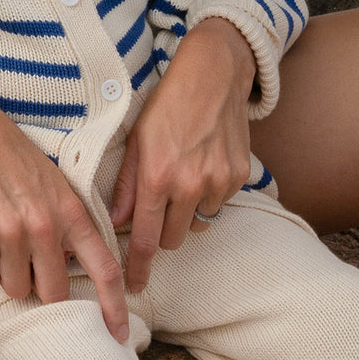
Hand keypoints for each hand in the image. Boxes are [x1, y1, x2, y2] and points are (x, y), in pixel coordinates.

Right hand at [0, 76, 128, 342]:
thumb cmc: (13, 156)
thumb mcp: (54, 184)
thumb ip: (67, 222)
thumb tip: (71, 261)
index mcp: (71, 212)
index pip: (103, 268)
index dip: (114, 306)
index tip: (118, 334)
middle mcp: (46, 227)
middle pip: (52, 292)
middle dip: (40, 288)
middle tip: (27, 265)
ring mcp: (12, 233)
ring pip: (15, 288)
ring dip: (8, 275)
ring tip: (1, 241)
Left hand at [110, 18, 255, 291]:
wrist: (214, 74)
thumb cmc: (167, 103)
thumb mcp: (136, 138)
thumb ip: (127, 183)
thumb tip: (117, 220)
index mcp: (157, 176)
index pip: (145, 238)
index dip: (137, 266)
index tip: (133, 285)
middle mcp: (190, 184)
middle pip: (172, 239)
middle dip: (160, 233)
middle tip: (155, 211)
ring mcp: (219, 182)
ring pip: (198, 223)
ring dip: (186, 214)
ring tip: (180, 180)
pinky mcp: (241, 176)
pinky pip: (220, 204)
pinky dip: (209, 196)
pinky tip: (202, 167)